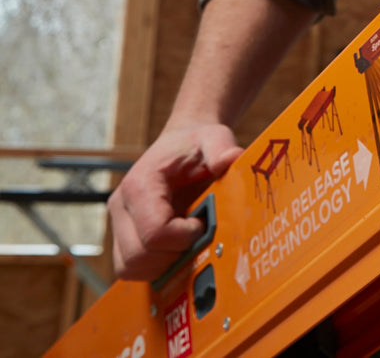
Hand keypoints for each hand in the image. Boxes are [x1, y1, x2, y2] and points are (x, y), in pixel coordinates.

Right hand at [107, 123, 242, 280]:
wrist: (180, 145)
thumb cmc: (195, 144)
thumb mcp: (213, 138)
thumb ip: (222, 148)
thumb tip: (233, 158)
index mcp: (140, 184)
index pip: (154, 232)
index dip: (183, 237)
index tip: (202, 222)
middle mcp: (121, 206)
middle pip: (138, 255)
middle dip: (174, 254)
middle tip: (197, 234)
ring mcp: (119, 224)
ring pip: (129, 267)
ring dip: (162, 265)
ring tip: (187, 243)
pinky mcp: (123, 236)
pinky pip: (130, 267)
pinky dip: (154, 267)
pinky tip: (177, 249)